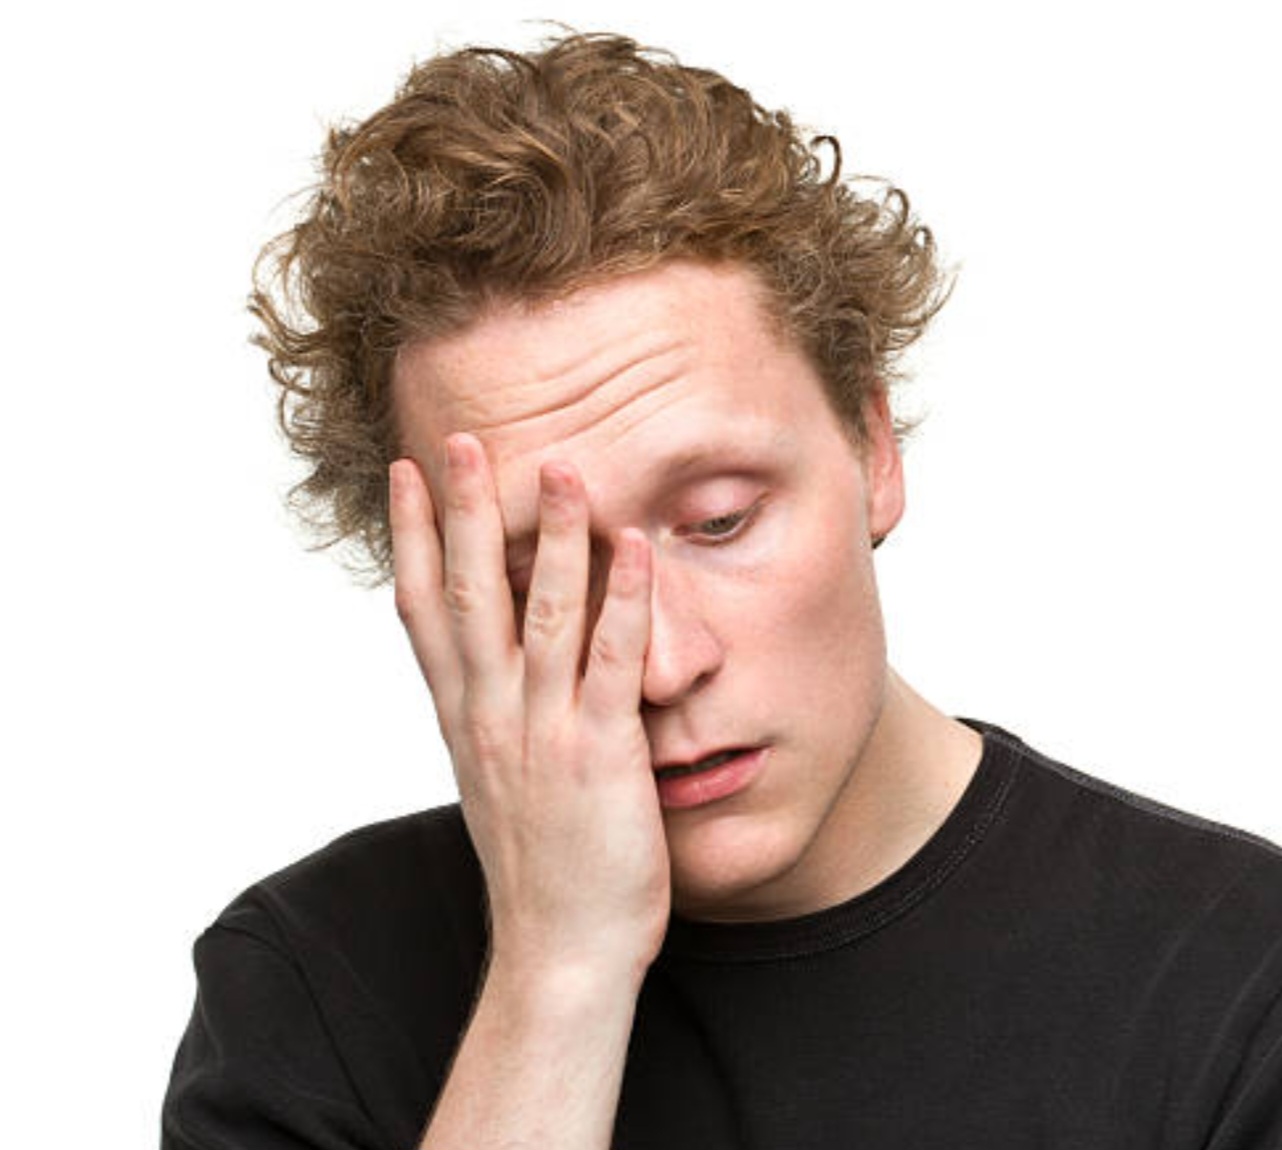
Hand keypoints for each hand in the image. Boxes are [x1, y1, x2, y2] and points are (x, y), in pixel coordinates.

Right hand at [390, 434, 669, 981]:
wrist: (559, 954)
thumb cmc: (541, 871)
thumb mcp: (499, 783)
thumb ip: (494, 719)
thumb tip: (492, 672)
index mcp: (465, 720)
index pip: (424, 611)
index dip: (411, 538)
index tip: (405, 474)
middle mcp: (491, 717)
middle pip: (467, 596)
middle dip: (461, 513)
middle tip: (458, 438)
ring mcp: (542, 733)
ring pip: (539, 615)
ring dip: (547, 536)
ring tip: (558, 464)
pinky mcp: (600, 755)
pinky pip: (611, 662)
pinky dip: (624, 600)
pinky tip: (634, 545)